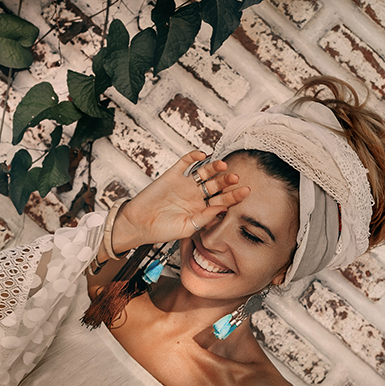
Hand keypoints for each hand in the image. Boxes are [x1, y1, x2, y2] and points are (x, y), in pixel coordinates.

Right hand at [103, 151, 249, 257]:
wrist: (138, 224)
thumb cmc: (162, 231)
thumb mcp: (187, 228)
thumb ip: (204, 218)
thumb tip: (222, 208)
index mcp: (202, 209)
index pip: (222, 200)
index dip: (234, 196)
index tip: (246, 191)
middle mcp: (196, 195)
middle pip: (216, 185)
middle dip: (226, 181)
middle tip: (235, 178)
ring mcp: (185, 184)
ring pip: (204, 172)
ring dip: (214, 168)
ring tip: (223, 166)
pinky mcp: (172, 175)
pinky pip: (184, 163)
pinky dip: (193, 157)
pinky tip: (202, 155)